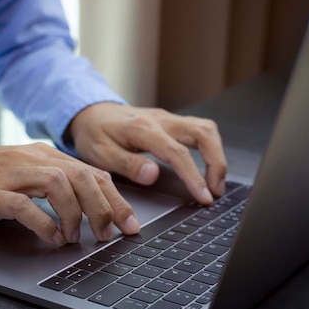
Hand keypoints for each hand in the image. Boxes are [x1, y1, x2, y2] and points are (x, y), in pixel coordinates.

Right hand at [0, 143, 139, 244]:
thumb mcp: (26, 174)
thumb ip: (56, 186)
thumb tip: (88, 210)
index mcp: (46, 156)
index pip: (92, 173)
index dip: (116, 200)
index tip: (130, 224)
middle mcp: (34, 160)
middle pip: (83, 178)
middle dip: (103, 209)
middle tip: (108, 235)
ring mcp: (13, 174)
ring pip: (60, 186)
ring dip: (75, 215)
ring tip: (75, 237)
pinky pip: (25, 206)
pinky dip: (44, 223)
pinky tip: (51, 238)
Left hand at [68, 103, 226, 204]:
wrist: (91, 112)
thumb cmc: (94, 134)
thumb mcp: (100, 154)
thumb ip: (127, 164)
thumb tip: (152, 175)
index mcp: (143, 129)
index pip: (178, 152)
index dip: (194, 176)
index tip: (204, 196)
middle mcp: (161, 120)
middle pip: (203, 133)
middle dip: (216, 163)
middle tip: (216, 190)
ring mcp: (169, 119)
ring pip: (206, 129)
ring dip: (217, 155)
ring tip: (216, 183)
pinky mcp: (172, 122)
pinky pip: (200, 130)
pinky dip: (211, 148)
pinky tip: (209, 167)